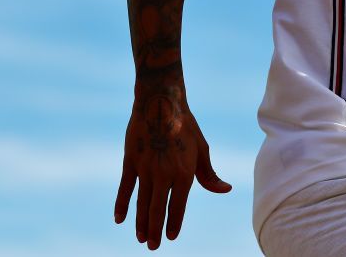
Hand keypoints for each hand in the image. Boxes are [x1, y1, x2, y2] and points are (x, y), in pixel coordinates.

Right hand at [114, 92, 230, 249]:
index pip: (178, 206)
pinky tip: (119, 219)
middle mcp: (164, 174)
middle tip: (152, 246)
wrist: (161, 103)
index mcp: (184, 172)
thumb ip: (209, 175)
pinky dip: (122, 204)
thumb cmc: (186, 127)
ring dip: (140, 222)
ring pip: (142, 202)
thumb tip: (225, 190)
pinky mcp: (131, 161)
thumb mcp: (202, 149)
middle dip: (155, 229)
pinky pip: (125, 188)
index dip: (174, 223)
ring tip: (141, 238)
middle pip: (158, 209)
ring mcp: (146, 169)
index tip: (171, 237)